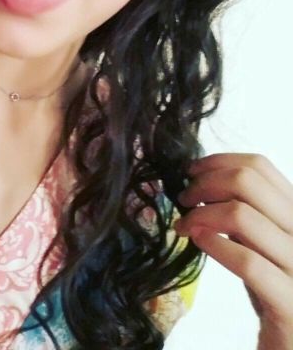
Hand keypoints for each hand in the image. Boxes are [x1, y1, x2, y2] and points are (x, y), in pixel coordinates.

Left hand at [174, 153, 292, 346]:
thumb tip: (201, 181)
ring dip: (200, 215)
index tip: (191, 173)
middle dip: (204, 184)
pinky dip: (215, 245)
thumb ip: (244, 211)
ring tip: (184, 226)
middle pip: (247, 182)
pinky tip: (198, 241)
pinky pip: (249, 263)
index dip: (217, 162)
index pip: (259, 166)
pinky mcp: (291, 303)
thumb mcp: (261, 240)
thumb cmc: (274, 287)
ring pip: (242, 215)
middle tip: (183, 200)